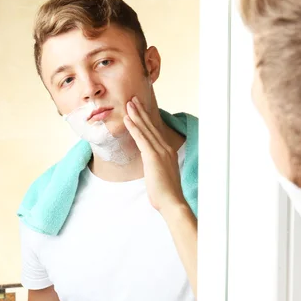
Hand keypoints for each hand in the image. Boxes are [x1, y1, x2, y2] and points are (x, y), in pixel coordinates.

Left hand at [123, 97, 187, 215]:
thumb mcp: (161, 175)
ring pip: (146, 129)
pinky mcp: (153, 156)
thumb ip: (156, 165)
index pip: (155, 132)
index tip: (140, 109)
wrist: (172, 201)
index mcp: (168, 151)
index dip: (147, 119)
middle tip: (133, 99)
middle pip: (151, 126)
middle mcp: (166, 148)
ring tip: (128, 103)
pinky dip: (134, 127)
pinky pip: (141, 138)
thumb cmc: (166, 193)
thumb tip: (150, 164)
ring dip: (136, 115)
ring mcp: (160, 151)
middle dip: (141, 112)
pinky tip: (127, 119)